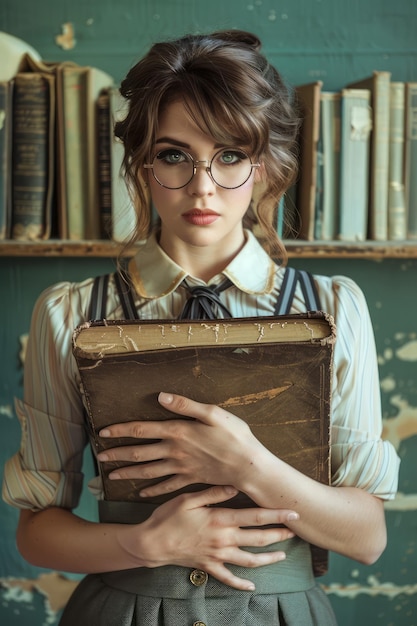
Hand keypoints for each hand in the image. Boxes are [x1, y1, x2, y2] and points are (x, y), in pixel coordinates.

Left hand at [97, 392, 268, 496]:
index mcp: (177, 431)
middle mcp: (174, 451)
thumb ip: (185, 405)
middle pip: (139, 453)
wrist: (248, 466)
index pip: (141, 429)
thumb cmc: (234, 436)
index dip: (121, 430)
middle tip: (100, 457)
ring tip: (112, 475)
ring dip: (129, 472)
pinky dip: (152, 489)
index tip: (103, 432)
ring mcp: (181, 467)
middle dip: (118, 454)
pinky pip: (166, 486)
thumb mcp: (212, 413)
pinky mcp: (190, 479)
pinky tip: (141, 492)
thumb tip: (161, 396)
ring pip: (148, 471)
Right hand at [130, 485, 298, 590]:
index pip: (256, 516)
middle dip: (279, 535)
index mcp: (220, 519)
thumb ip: (214, 493)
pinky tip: (253, 587)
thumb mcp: (189, 498)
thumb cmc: (168, 517)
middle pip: (258, 539)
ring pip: (250, 560)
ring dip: (269, 558)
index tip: (294, 513)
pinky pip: (229, 579)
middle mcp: (223, 539)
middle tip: (296, 531)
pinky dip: (242, 584)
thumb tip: (236, 486)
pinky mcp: (209, 567)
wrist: (151, 543)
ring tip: (283, 555)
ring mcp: (217, 556)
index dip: (277, 514)